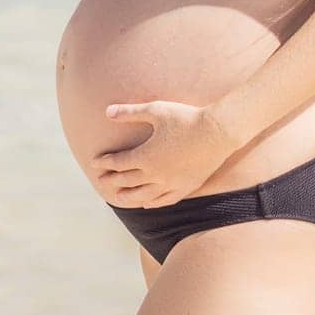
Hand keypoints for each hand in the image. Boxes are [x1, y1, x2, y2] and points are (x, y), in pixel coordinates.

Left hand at [96, 100, 238, 208]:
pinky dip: (152, 203)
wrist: (218, 131)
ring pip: (143, 196)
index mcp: (146, 156)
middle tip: (102, 180)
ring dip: (128, 196)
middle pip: (127, 181)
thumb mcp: (157, 110)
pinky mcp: (185, 187)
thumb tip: (106, 111)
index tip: (95, 162)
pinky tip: (147, 204)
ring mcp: (170, 183)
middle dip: (112, 180)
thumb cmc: (187, 118)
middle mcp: (155, 174)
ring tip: (119, 197)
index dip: (105, 162)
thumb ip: (130, 112)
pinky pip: (165, 200)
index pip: (118, 162)